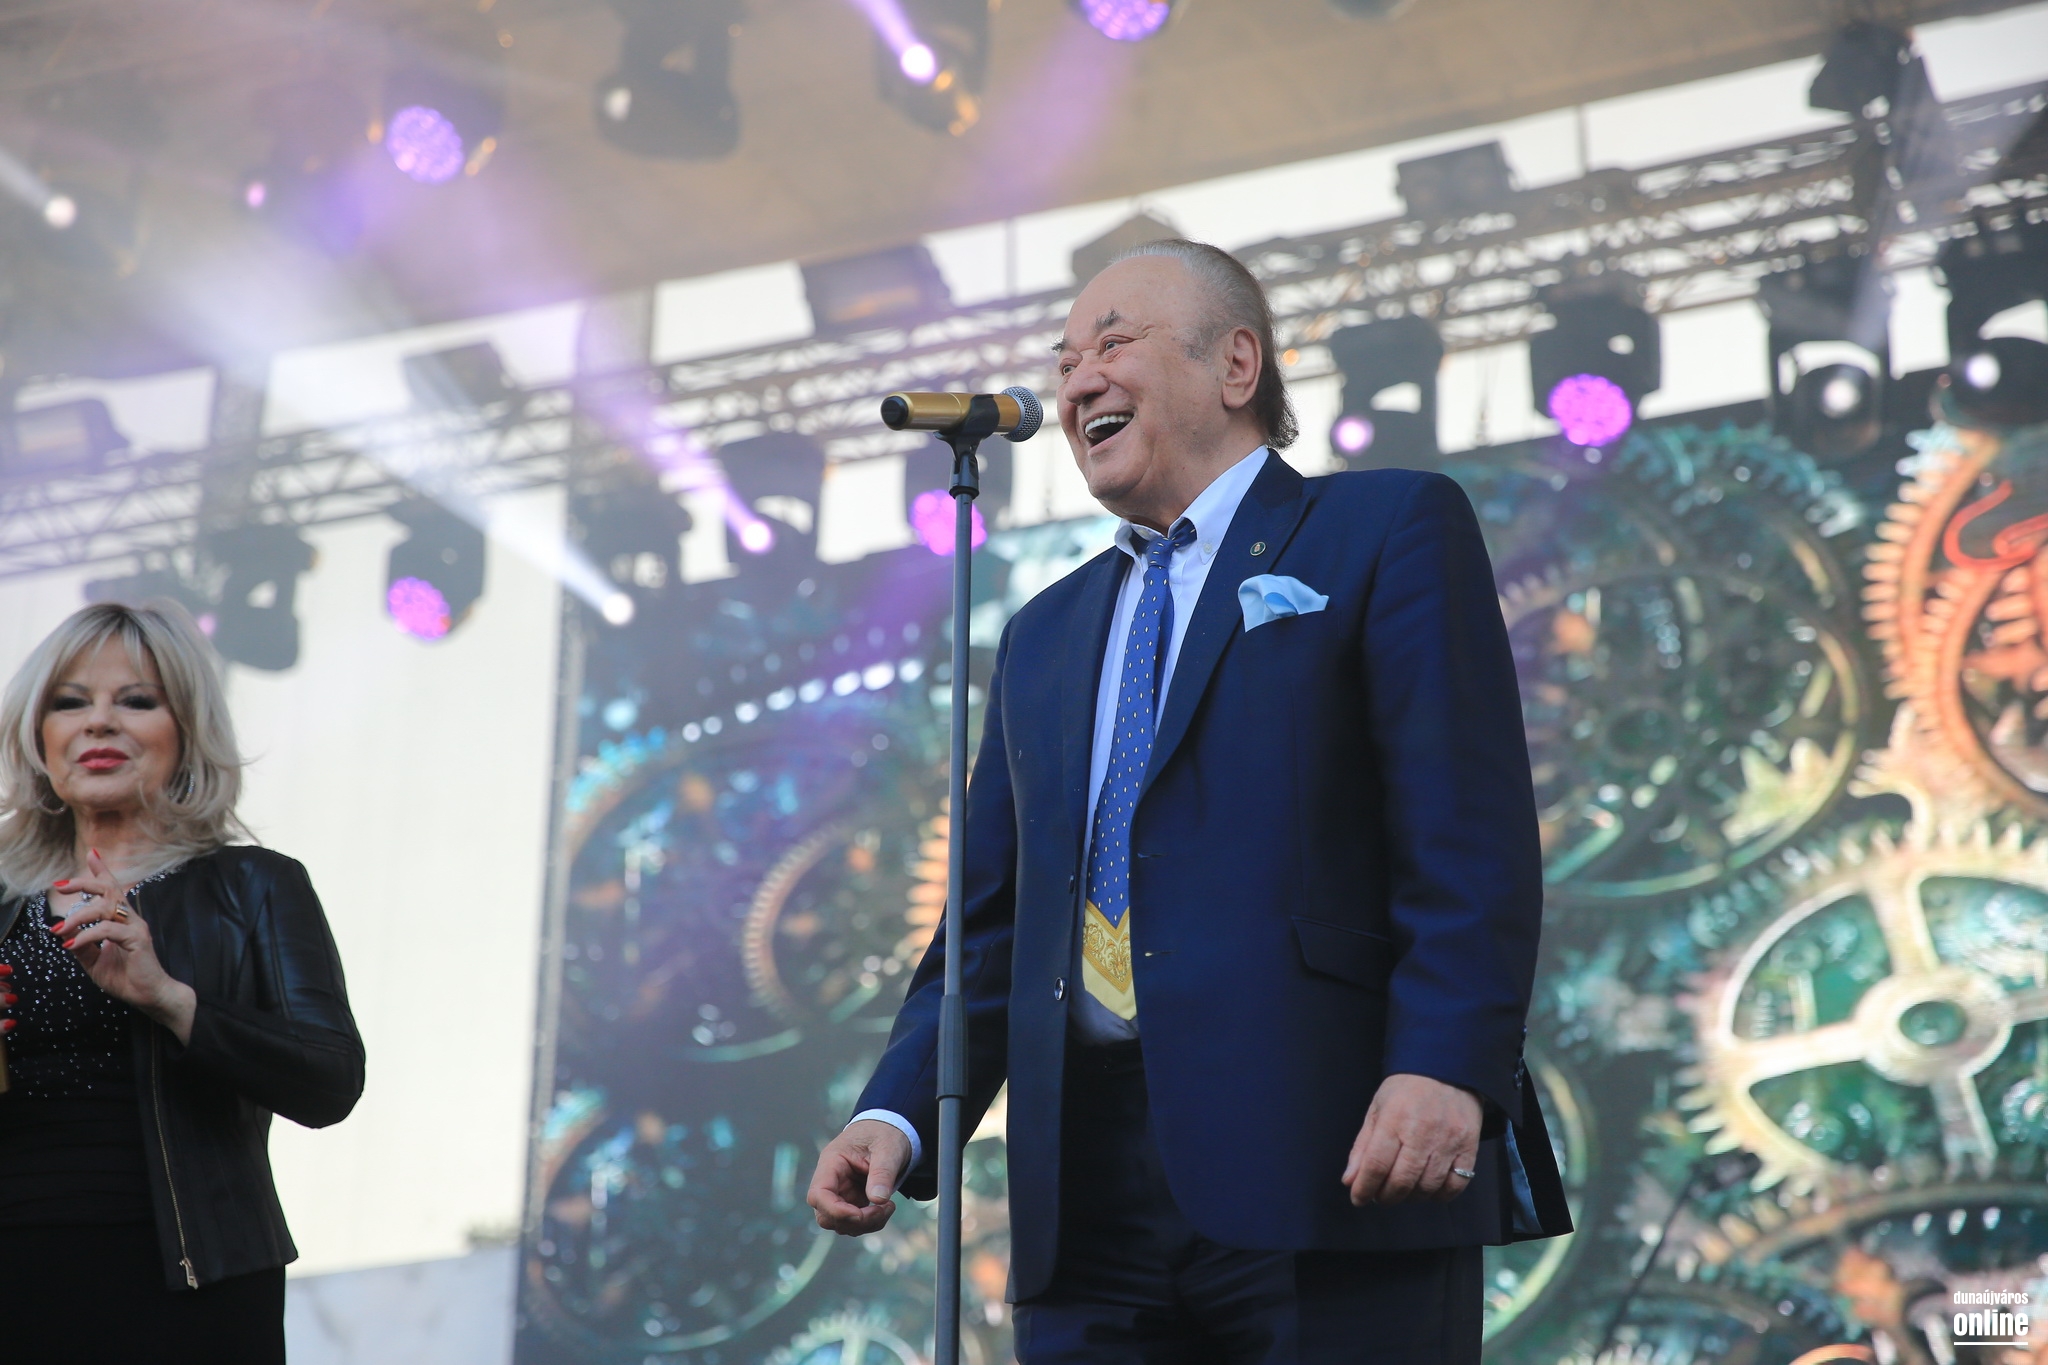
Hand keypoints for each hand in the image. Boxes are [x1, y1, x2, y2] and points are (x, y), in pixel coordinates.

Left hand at [50, 849, 195, 1044]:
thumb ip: (82, 945)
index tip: (91, 854)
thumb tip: (64, 932)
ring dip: (78, 916)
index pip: (112, 889)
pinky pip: (109, 930)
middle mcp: (130, 918)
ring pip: (105, 907)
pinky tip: (73, 945)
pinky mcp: (138, 939)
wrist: (149, 995)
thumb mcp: (95, 961)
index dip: (102, 871)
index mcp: (122, 920)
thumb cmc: (126, 977)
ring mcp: (136, 927)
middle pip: (108, 889)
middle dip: (83, 883)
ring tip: (60, 930)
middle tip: (60, 885)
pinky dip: (88, 936)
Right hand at [807, 1119, 912, 1235]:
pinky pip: (854, 1222)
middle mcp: (831, 1180)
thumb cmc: (885, 1133)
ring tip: (889, 1207)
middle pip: (825, 1214)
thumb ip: (882, 1173)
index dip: (835, 1211)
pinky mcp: (851, 1200)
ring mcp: (840, 1192)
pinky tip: (886, 1208)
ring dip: (864, 1224)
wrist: (890, 1129)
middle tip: (883, 1210)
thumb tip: (878, 1199)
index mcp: (832, 1162)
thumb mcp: (888, 1148)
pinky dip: (870, 1223)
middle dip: (854, 1221)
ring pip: (840, 1223)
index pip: (818, 1194)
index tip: (860, 1214)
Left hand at [1342, 1072, 1481, 1206]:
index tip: (1358, 1198)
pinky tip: (1428, 1189)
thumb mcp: (1377, 1109)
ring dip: (1410, 1197)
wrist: (1446, 1069)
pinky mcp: (1469, 1146)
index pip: (1376, 1165)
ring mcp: (1448, 1141)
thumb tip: (1350, 1180)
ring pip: (1428, 1187)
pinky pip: (1456, 1184)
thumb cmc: (1406, 1089)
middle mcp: (1422, 1132)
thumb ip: (1363, 1146)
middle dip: (1386, 1196)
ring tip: (1402, 1191)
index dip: (1364, 1188)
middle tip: (1381, 1196)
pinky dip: (1439, 1195)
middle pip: (1402, 1181)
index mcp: (1394, 1119)